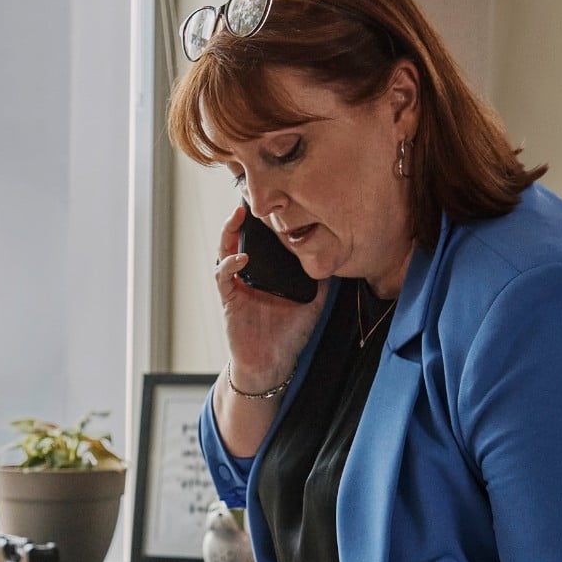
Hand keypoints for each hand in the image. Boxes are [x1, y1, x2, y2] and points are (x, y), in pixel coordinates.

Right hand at [215, 203, 325, 392]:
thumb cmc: (288, 334)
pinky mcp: (228, 299)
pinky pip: (223, 276)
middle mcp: (249, 274)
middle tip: (249, 197)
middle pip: (240, 238)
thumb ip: (321, 280)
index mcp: (266, 272)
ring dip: (229, 231)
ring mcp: (236, 285)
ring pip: (225, 250)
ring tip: (238, 215)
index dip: (263, 221)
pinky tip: (242, 257)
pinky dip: (229, 264)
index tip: (272, 203)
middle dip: (242, 217)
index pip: (261, 240)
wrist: (273, 363)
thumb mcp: (313, 303)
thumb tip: (338, 258)